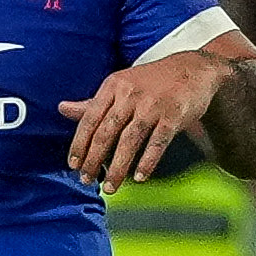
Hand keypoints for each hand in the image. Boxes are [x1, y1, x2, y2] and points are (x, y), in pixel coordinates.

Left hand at [57, 48, 225, 191]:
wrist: (193, 69)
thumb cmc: (151, 81)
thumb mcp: (119, 85)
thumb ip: (93, 102)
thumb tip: (62, 109)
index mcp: (113, 86)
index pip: (89, 118)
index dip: (79, 144)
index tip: (73, 165)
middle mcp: (130, 94)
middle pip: (106, 132)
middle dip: (94, 159)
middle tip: (87, 180)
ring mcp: (152, 105)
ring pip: (129, 140)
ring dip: (118, 167)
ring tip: (110, 186)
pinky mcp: (173, 115)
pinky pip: (157, 143)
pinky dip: (147, 161)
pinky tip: (139, 177)